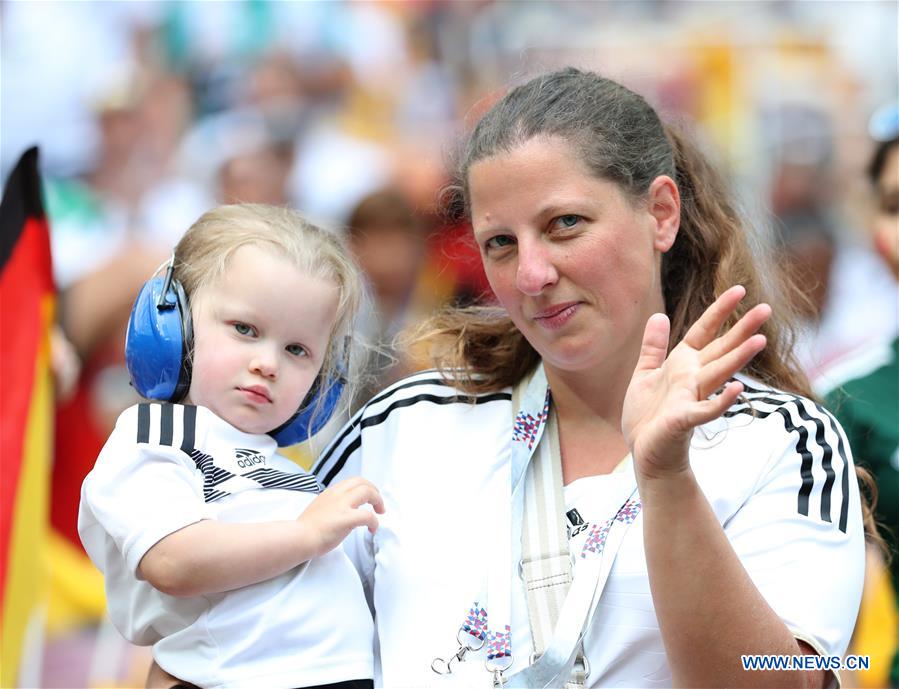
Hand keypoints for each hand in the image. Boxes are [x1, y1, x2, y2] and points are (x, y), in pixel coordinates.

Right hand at [298, 477, 384, 557]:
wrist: (300, 538)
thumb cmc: (306, 529)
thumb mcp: (320, 508)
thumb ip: (332, 506)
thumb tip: (342, 511)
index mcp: (331, 492)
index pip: (352, 481)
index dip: (365, 487)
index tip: (368, 497)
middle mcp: (337, 495)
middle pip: (362, 482)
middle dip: (374, 491)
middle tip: (378, 504)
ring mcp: (342, 505)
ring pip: (367, 492)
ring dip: (378, 501)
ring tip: (380, 512)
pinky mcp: (347, 518)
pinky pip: (368, 516)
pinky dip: (374, 521)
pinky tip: (372, 529)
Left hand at [621, 286, 770, 481]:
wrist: (645, 452)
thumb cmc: (647, 416)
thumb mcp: (645, 374)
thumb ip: (653, 347)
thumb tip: (658, 315)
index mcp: (682, 365)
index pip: (704, 332)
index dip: (719, 311)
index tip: (739, 290)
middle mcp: (692, 379)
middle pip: (721, 349)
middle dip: (741, 330)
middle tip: (766, 309)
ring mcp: (692, 398)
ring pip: (719, 374)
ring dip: (738, 358)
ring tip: (760, 340)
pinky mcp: (685, 420)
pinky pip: (706, 410)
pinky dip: (721, 401)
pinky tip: (737, 389)